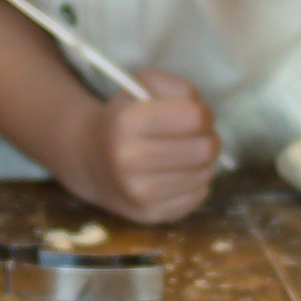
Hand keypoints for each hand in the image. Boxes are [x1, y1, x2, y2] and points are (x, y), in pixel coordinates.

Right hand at [73, 69, 219, 222]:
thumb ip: (177, 88)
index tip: (194, 115)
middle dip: (208, 139)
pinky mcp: (150, 215)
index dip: (203, 113)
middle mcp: (130, 160)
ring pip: (206, 174)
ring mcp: (139, 192)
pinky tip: (177, 174)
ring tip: (184, 154)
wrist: (92, 160)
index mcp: (128, 122)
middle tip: (196, 136)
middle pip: (205, 150)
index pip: (196, 118)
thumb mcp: (143, 86)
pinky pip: (198, 196)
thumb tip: (203, 117)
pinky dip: (195, 183)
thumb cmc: (125, 117)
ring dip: (202, 162)